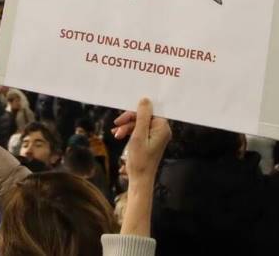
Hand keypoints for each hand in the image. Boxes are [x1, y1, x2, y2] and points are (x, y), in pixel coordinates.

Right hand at [114, 98, 170, 237]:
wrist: (139, 179)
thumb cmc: (140, 159)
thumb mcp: (138, 136)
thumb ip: (142, 117)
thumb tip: (145, 99)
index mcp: (163, 127)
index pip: (148, 111)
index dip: (134, 113)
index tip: (121, 118)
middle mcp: (162, 130)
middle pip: (143, 116)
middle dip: (128, 121)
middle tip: (116, 126)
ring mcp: (157, 135)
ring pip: (139, 123)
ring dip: (126, 127)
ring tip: (116, 135)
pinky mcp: (151, 140)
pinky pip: (139, 130)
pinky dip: (129, 132)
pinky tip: (119, 135)